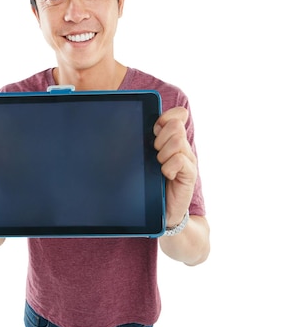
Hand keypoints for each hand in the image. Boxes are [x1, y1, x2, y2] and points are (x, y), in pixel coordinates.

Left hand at [154, 107, 197, 226]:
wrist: (160, 212)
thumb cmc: (148, 185)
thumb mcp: (142, 160)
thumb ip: (142, 142)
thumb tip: (137, 124)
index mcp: (170, 139)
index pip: (177, 115)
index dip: (164, 118)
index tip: (154, 131)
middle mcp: (181, 147)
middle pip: (175, 125)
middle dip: (160, 138)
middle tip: (155, 154)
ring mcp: (187, 159)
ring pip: (177, 141)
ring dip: (163, 154)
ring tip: (159, 167)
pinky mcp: (190, 173)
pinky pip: (179, 160)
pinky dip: (169, 167)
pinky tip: (166, 176)